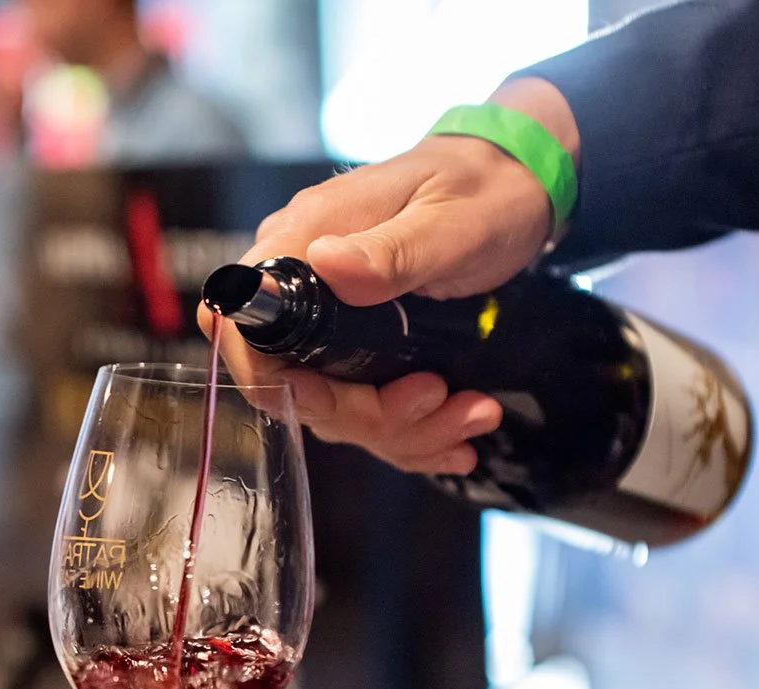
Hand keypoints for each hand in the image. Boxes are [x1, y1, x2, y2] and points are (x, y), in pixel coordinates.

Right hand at [206, 77, 578, 475]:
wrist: (517, 185)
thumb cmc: (483, 191)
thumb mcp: (449, 223)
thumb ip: (388, 252)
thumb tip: (324, 262)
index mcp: (305, 240)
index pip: (241, 326)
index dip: (273, 379)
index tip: (340, 399)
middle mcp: (304, 283)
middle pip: (292, 385)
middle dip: (367, 414)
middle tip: (440, 398)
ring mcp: (327, 317)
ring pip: (335, 408)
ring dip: (404, 429)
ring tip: (475, 412)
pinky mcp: (355, 343)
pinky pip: (363, 407)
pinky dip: (412, 433)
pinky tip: (460, 432)